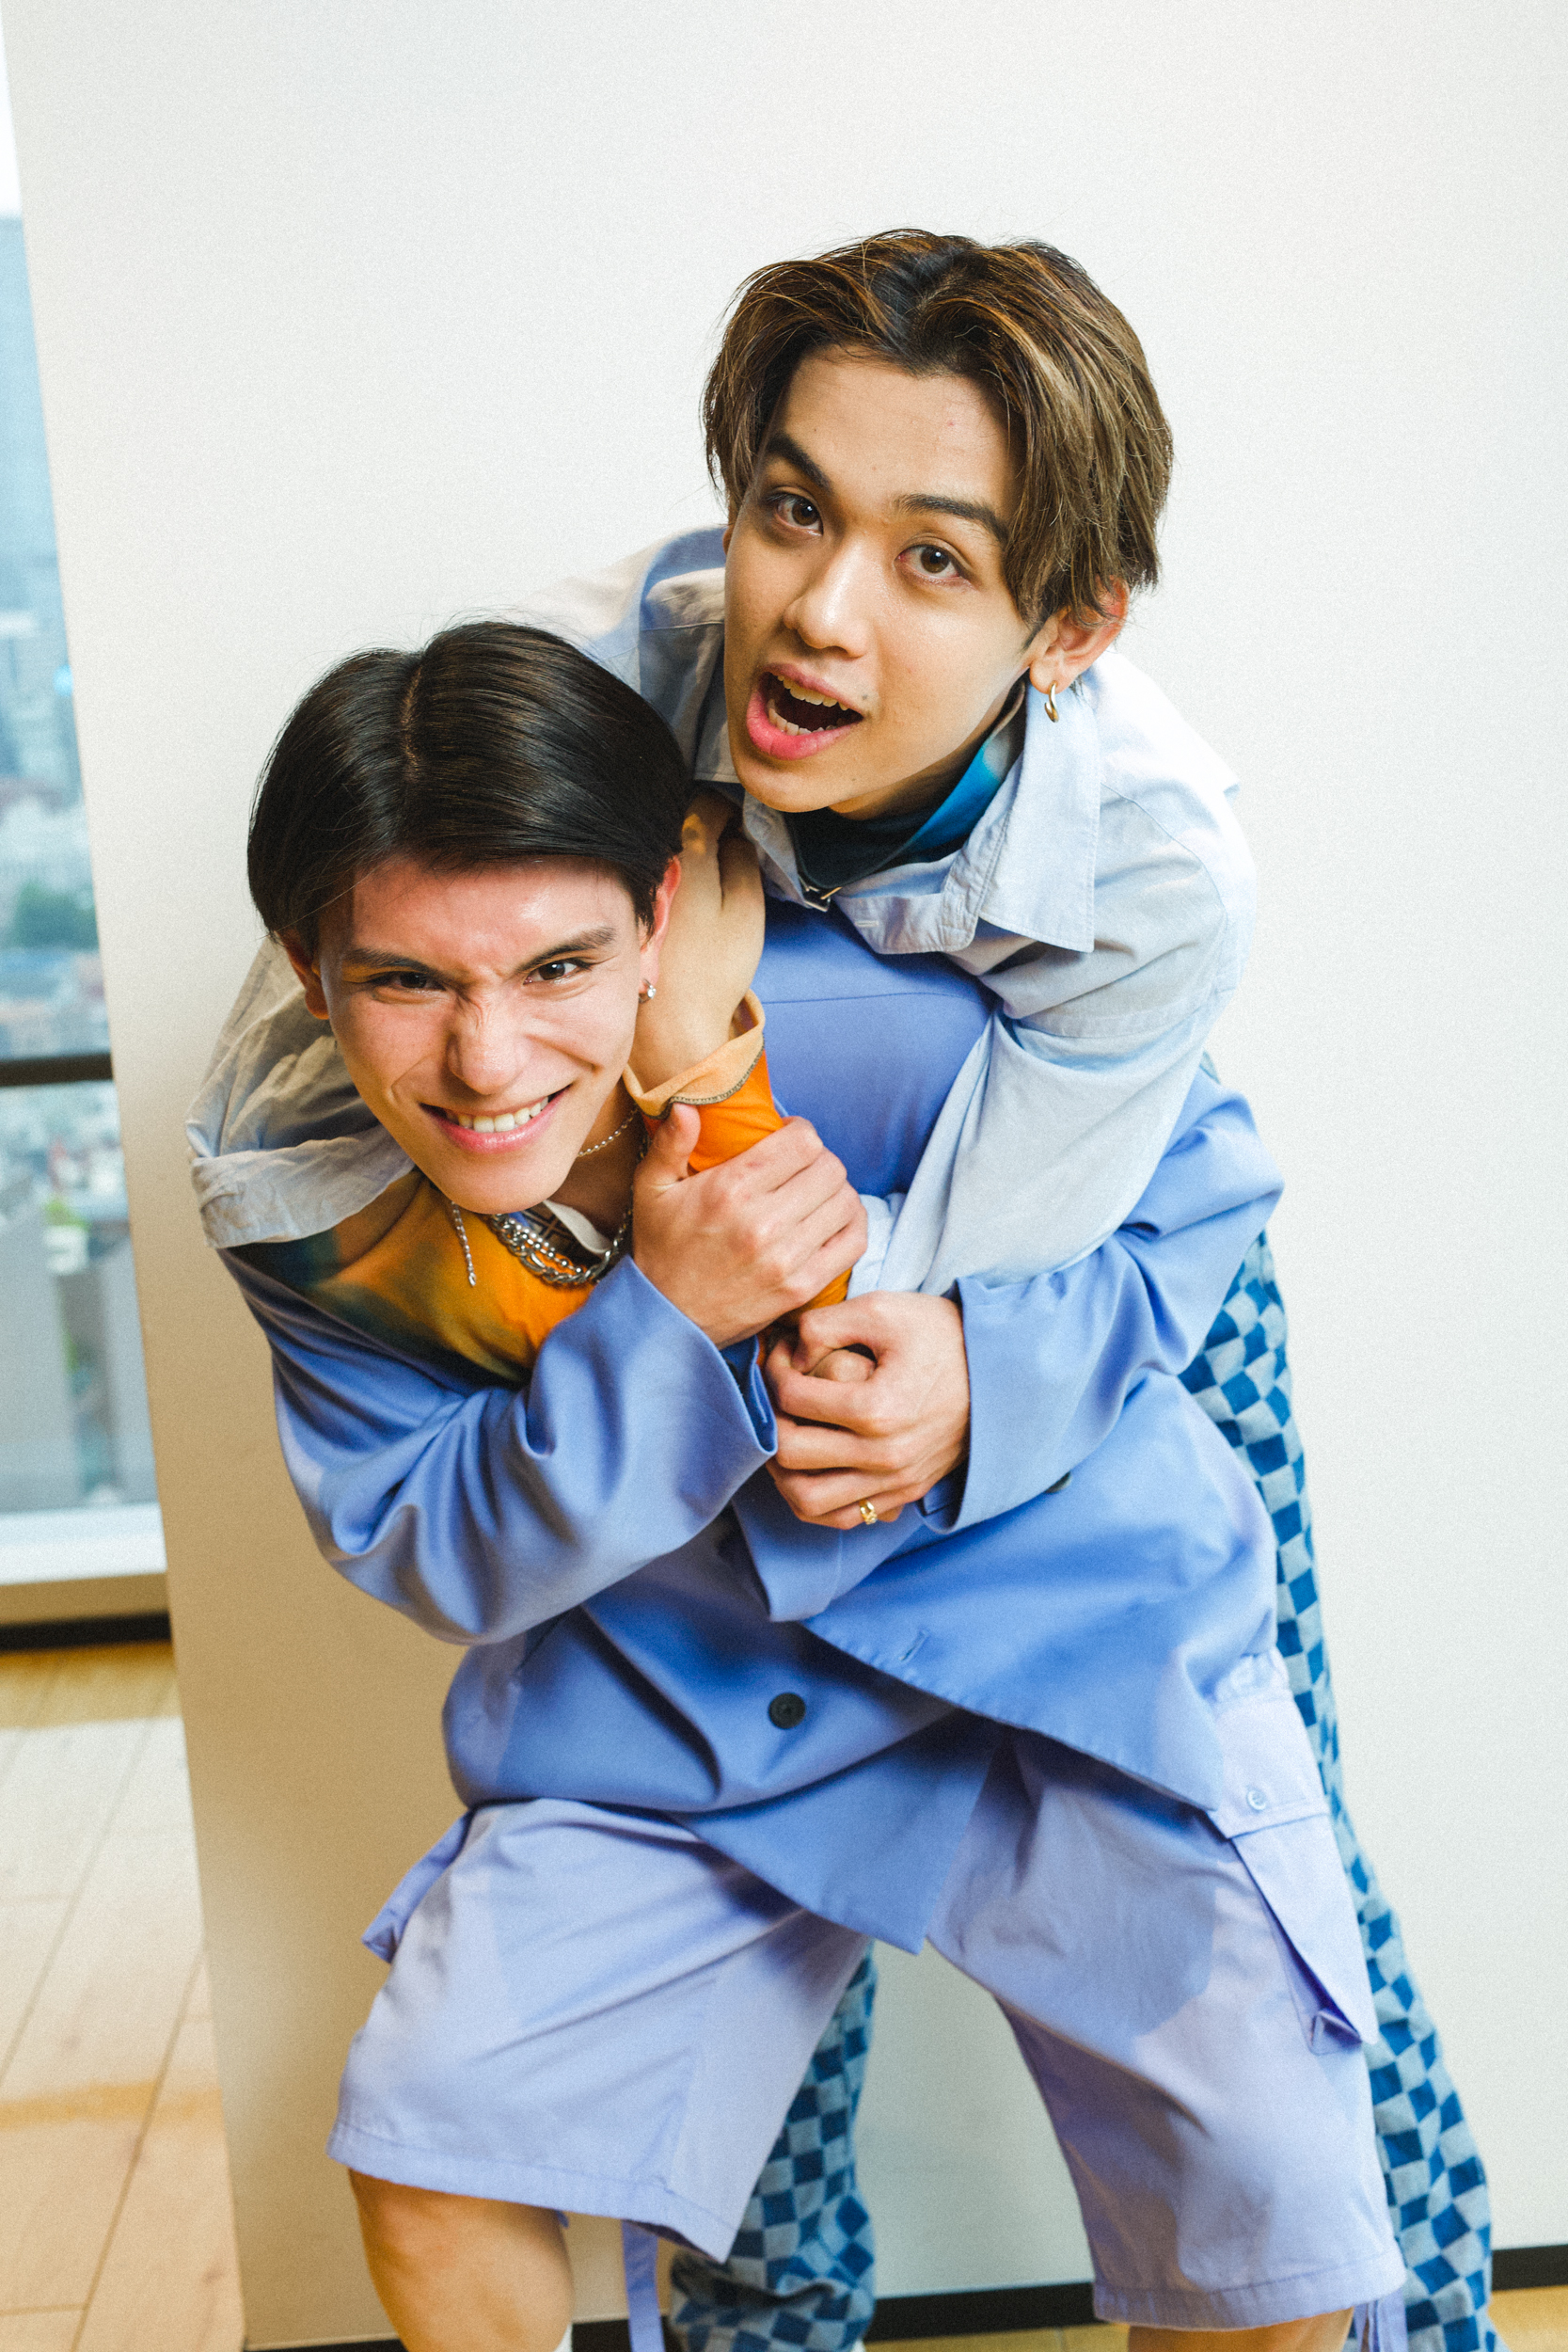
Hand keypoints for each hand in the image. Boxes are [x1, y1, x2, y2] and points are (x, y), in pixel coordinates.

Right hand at [633, 1105, 866, 1348]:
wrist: (667, 1319)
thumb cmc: (661, 1249)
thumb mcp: (651, 1190)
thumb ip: (669, 1144)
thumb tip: (687, 1106)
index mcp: (731, 1189)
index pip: (803, 1142)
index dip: (801, 1132)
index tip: (788, 1139)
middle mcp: (764, 1222)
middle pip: (830, 1168)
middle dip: (820, 1160)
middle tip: (802, 1167)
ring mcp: (787, 1258)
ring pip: (846, 1201)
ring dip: (836, 1191)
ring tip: (816, 1193)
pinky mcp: (802, 1287)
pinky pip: (853, 1242)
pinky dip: (852, 1224)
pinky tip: (832, 1220)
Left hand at [634, 792, 764, 1084]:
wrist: (669, 1023)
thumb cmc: (713, 970)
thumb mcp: (745, 910)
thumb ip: (743, 858)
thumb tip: (734, 831)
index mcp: (685, 853)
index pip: (708, 803)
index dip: (729, 810)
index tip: (737, 825)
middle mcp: (648, 858)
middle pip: (677, 818)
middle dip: (700, 824)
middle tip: (721, 845)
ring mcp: (629, 881)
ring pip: (657, 844)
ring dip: (677, 846)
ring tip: (697, 872)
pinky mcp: (618, 904)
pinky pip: (641, 869)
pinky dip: (658, 869)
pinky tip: (672, 895)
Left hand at [762, 1292, 970, 1528]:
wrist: (1000, 1371)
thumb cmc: (940, 1335)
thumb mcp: (883, 1309)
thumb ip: (824, 1323)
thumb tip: (788, 1352)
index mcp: (877, 1408)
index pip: (791, 1398)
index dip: (773, 1370)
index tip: (782, 1356)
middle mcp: (884, 1455)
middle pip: (789, 1454)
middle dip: (770, 1419)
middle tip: (775, 1396)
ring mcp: (895, 1482)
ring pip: (807, 1501)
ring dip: (782, 1471)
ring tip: (785, 1436)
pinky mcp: (903, 1494)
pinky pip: (842, 1519)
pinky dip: (814, 1500)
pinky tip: (811, 1468)